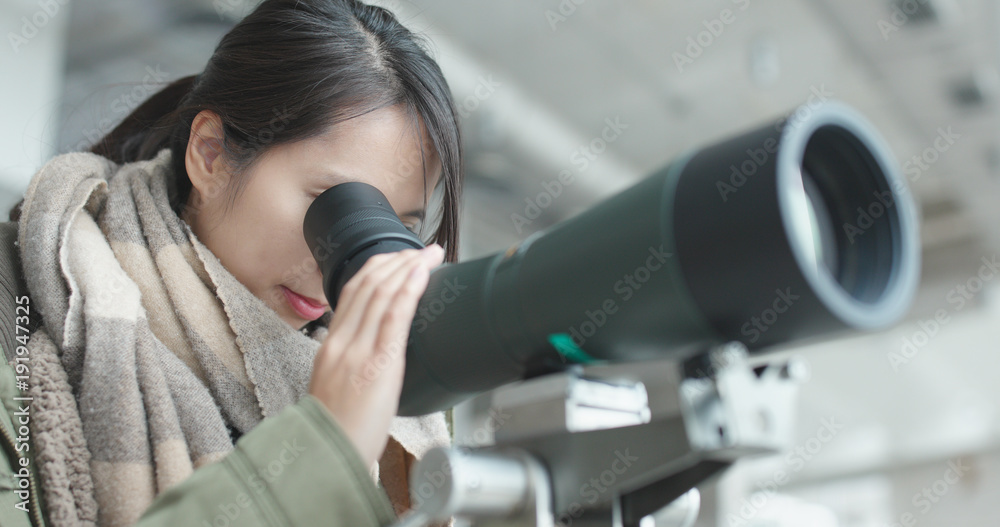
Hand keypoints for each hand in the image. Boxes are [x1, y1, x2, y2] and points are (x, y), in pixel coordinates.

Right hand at [308, 244, 444, 466]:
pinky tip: (422, 274)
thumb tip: (375, 351)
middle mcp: (341, 341)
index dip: (377, 269)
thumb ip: (351, 362)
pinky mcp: (377, 363)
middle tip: (423, 249)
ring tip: (431, 254)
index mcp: (331, 345)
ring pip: (381, 293)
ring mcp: (357, 350)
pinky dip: (408, 289)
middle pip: (368, 285)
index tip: (398, 258)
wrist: (326, 455)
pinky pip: (393, 317)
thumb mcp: (336, 386)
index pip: (352, 293)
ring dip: (409, 267)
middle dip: (398, 260)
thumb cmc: (337, 429)